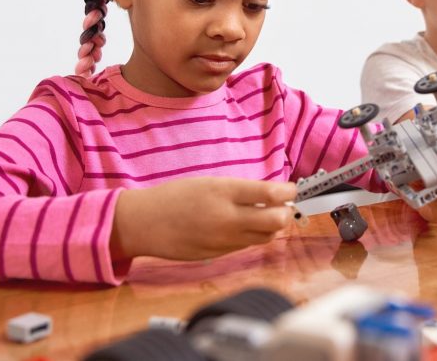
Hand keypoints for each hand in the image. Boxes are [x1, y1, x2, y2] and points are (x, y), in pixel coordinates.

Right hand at [110, 177, 296, 260]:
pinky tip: (245, 227)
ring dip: (273, 226)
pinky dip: (254, 236)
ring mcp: (224, 239)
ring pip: (266, 237)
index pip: (271, 194)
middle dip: (286, 212)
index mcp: (224, 192)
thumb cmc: (175, 197)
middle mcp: (228, 217)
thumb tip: (272, 195)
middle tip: (282, 204)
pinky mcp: (219, 255)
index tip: (290, 188)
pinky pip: (247, 246)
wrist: (145, 223)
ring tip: (266, 215)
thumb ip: (240, 191)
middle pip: (277, 220)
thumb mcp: (209, 183)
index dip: (289, 191)